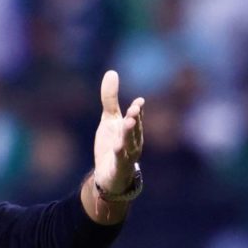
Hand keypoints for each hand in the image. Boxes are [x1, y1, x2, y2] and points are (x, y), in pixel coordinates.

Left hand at [92, 70, 143, 193]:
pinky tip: (117, 148)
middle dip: (135, 118)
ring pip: (130, 143)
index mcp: (132, 128)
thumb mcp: (109, 120)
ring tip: (128, 122)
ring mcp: (127, 155)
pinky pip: (121, 160)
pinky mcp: (119, 167)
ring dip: (129, 133)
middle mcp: (133, 141)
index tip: (138, 102)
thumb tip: (111, 72)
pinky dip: (120, 154)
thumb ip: (110, 99)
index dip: (137, 110)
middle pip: (134, 128)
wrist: (110, 175)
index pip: (136, 117)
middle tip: (134, 109)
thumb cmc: (112, 144)